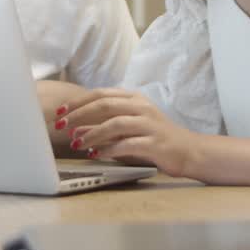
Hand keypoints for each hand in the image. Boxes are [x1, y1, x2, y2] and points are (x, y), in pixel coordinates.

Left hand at [53, 88, 198, 176]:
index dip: (77, 102)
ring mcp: (150, 124)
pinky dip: (109, 149)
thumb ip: (104, 125)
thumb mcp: (129, 127)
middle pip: (104, 105)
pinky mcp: (155, 143)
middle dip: (79, 115)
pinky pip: (128, 144)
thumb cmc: (155, 138)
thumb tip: (75, 130)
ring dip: (92, 133)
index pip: (100, 94)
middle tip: (60, 126)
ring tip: (76, 144)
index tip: (59, 112)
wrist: (190, 151)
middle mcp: (142, 107)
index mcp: (134, 98)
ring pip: (115, 123)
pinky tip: (97, 155)